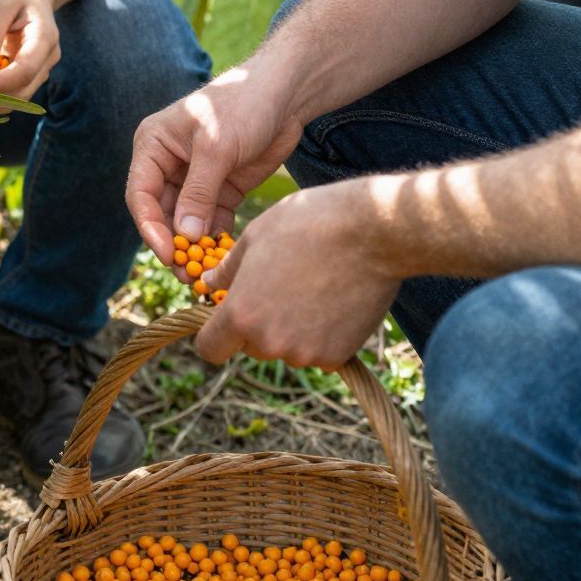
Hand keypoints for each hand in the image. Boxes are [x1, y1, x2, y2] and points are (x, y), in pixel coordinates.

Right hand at [126, 63, 305, 266]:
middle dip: (172, 244)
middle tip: (186, 274)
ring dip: (193, 248)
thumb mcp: (216, 147)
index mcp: (154, 146)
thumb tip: (184, 235)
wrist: (285, 94)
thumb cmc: (243, 105)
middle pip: (161, 213)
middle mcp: (169, 164)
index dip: (150, 227)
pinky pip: (211, 223)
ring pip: (186, 223)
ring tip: (203, 276)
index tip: (168, 254)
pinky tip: (223, 260)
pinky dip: (215, 242)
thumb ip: (199, 192)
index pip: (141, 194)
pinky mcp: (222, 189)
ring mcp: (195, 179)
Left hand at [192, 181, 401, 370]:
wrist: (372, 232)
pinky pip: (318, 352)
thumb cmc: (308, 224)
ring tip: (311, 287)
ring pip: (286, 349)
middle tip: (279, 288)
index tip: (226, 319)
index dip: (214, 335)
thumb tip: (208, 282)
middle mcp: (269, 342)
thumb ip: (227, 269)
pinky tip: (333, 300)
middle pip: (251, 347)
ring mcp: (305, 353)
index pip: (210, 349)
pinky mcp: (337, 356)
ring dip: (291, 329)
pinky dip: (322, 335)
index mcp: (241, 314)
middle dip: (257, 325)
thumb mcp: (256, 237)